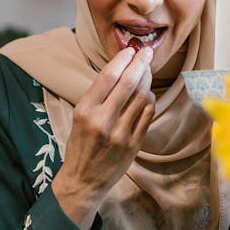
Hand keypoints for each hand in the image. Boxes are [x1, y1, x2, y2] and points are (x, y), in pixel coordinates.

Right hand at [52, 45, 155, 229]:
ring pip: (142, 97)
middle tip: (145, 52)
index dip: (122, 59)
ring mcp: (120, 133)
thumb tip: (121, 69)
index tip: (130, 50)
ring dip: (146, 81)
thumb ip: (99, 96)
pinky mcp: (134, 143)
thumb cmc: (81, 144)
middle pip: (129, 83)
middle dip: (140, 64)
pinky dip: (149, 100)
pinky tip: (146, 95)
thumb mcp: (80, 116)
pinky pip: (148, 114)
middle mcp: (103, 120)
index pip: (108, 77)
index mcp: (85, 110)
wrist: (84, 179)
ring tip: (145, 74)